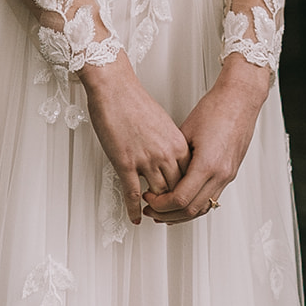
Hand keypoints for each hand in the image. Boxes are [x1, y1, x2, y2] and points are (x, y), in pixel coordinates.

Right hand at [80, 54, 189, 224]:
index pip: (190, 176)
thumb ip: (170, 143)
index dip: (186, 190)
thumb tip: (171, 158)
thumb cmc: (136, 101)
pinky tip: (134, 217)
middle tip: (168, 212)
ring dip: (155, 207)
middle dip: (173, 203)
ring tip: (151, 214)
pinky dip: (133, 209)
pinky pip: (132, 193)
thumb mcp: (163, 124)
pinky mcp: (125, 163)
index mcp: (178, 142)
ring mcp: (146, 159)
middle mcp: (166, 153)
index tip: (182, 198)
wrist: (115, 88)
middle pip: (177, 188)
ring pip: (158, 194)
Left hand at [143, 56, 269, 224]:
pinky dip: (196, 204)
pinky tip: (185, 201)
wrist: (240, 99)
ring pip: (203, 209)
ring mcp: (228, 175)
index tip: (149, 199)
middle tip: (153, 209)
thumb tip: (160, 171)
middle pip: (191, 210)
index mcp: (207, 164)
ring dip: (182, 214)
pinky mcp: (230, 172)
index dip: (160, 204)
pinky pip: (212, 198)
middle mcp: (220, 174)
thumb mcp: (185, 131)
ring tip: (166, 210)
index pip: (180, 199)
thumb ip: (174, 157)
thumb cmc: (217, 108)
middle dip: (168, 214)